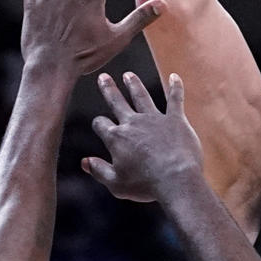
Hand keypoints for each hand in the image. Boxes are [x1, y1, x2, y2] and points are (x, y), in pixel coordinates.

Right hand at [83, 71, 201, 202]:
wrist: (176, 179)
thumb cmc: (146, 185)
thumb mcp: (116, 184)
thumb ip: (99, 171)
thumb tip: (84, 162)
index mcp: (116, 138)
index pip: (101, 124)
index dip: (98, 124)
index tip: (99, 124)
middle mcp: (133, 123)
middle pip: (117, 102)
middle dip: (109, 89)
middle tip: (103, 76)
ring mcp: (155, 119)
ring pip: (141, 96)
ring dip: (134, 84)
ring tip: (128, 75)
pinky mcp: (176, 120)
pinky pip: (175, 99)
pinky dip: (175, 87)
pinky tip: (174, 76)